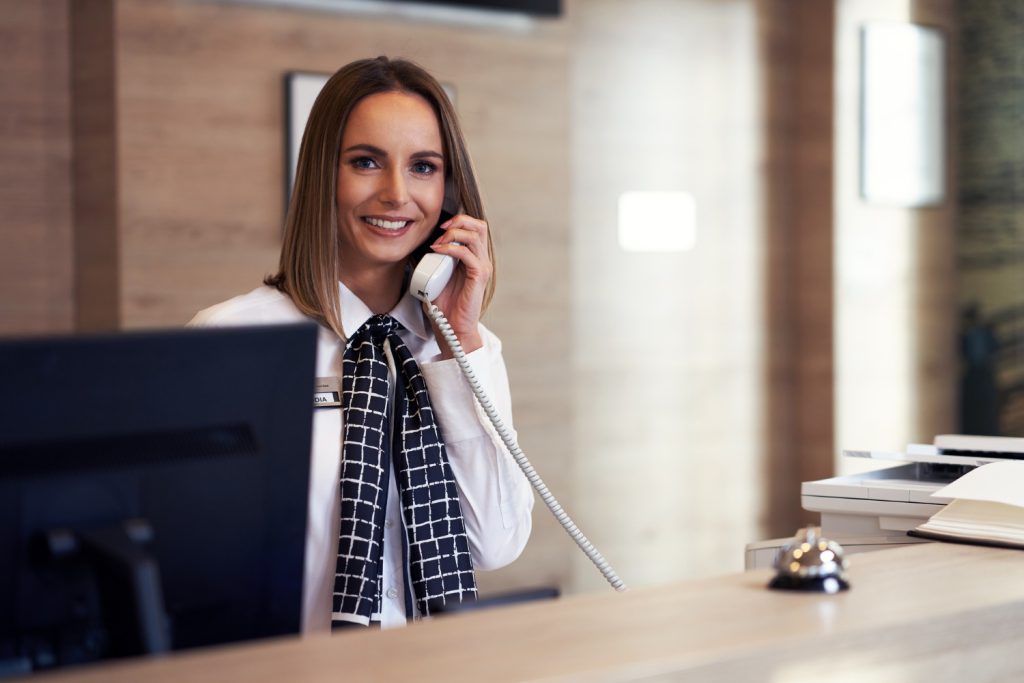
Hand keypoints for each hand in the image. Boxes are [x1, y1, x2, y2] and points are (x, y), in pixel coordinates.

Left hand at [427, 213, 490, 356]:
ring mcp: (482, 267)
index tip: (439, 228)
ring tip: (438, 243)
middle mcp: (481, 259)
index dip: (458, 221)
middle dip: (459, 221)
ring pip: (475, 235)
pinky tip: (437, 251)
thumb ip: (436, 260)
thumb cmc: (445, 306)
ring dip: (453, 233)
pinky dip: (451, 248)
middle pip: (479, 226)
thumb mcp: (437, 276)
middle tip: (441, 229)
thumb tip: (422, 246)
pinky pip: (467, 254)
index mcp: (474, 257)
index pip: (474, 228)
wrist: (452, 328)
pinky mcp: (479, 276)